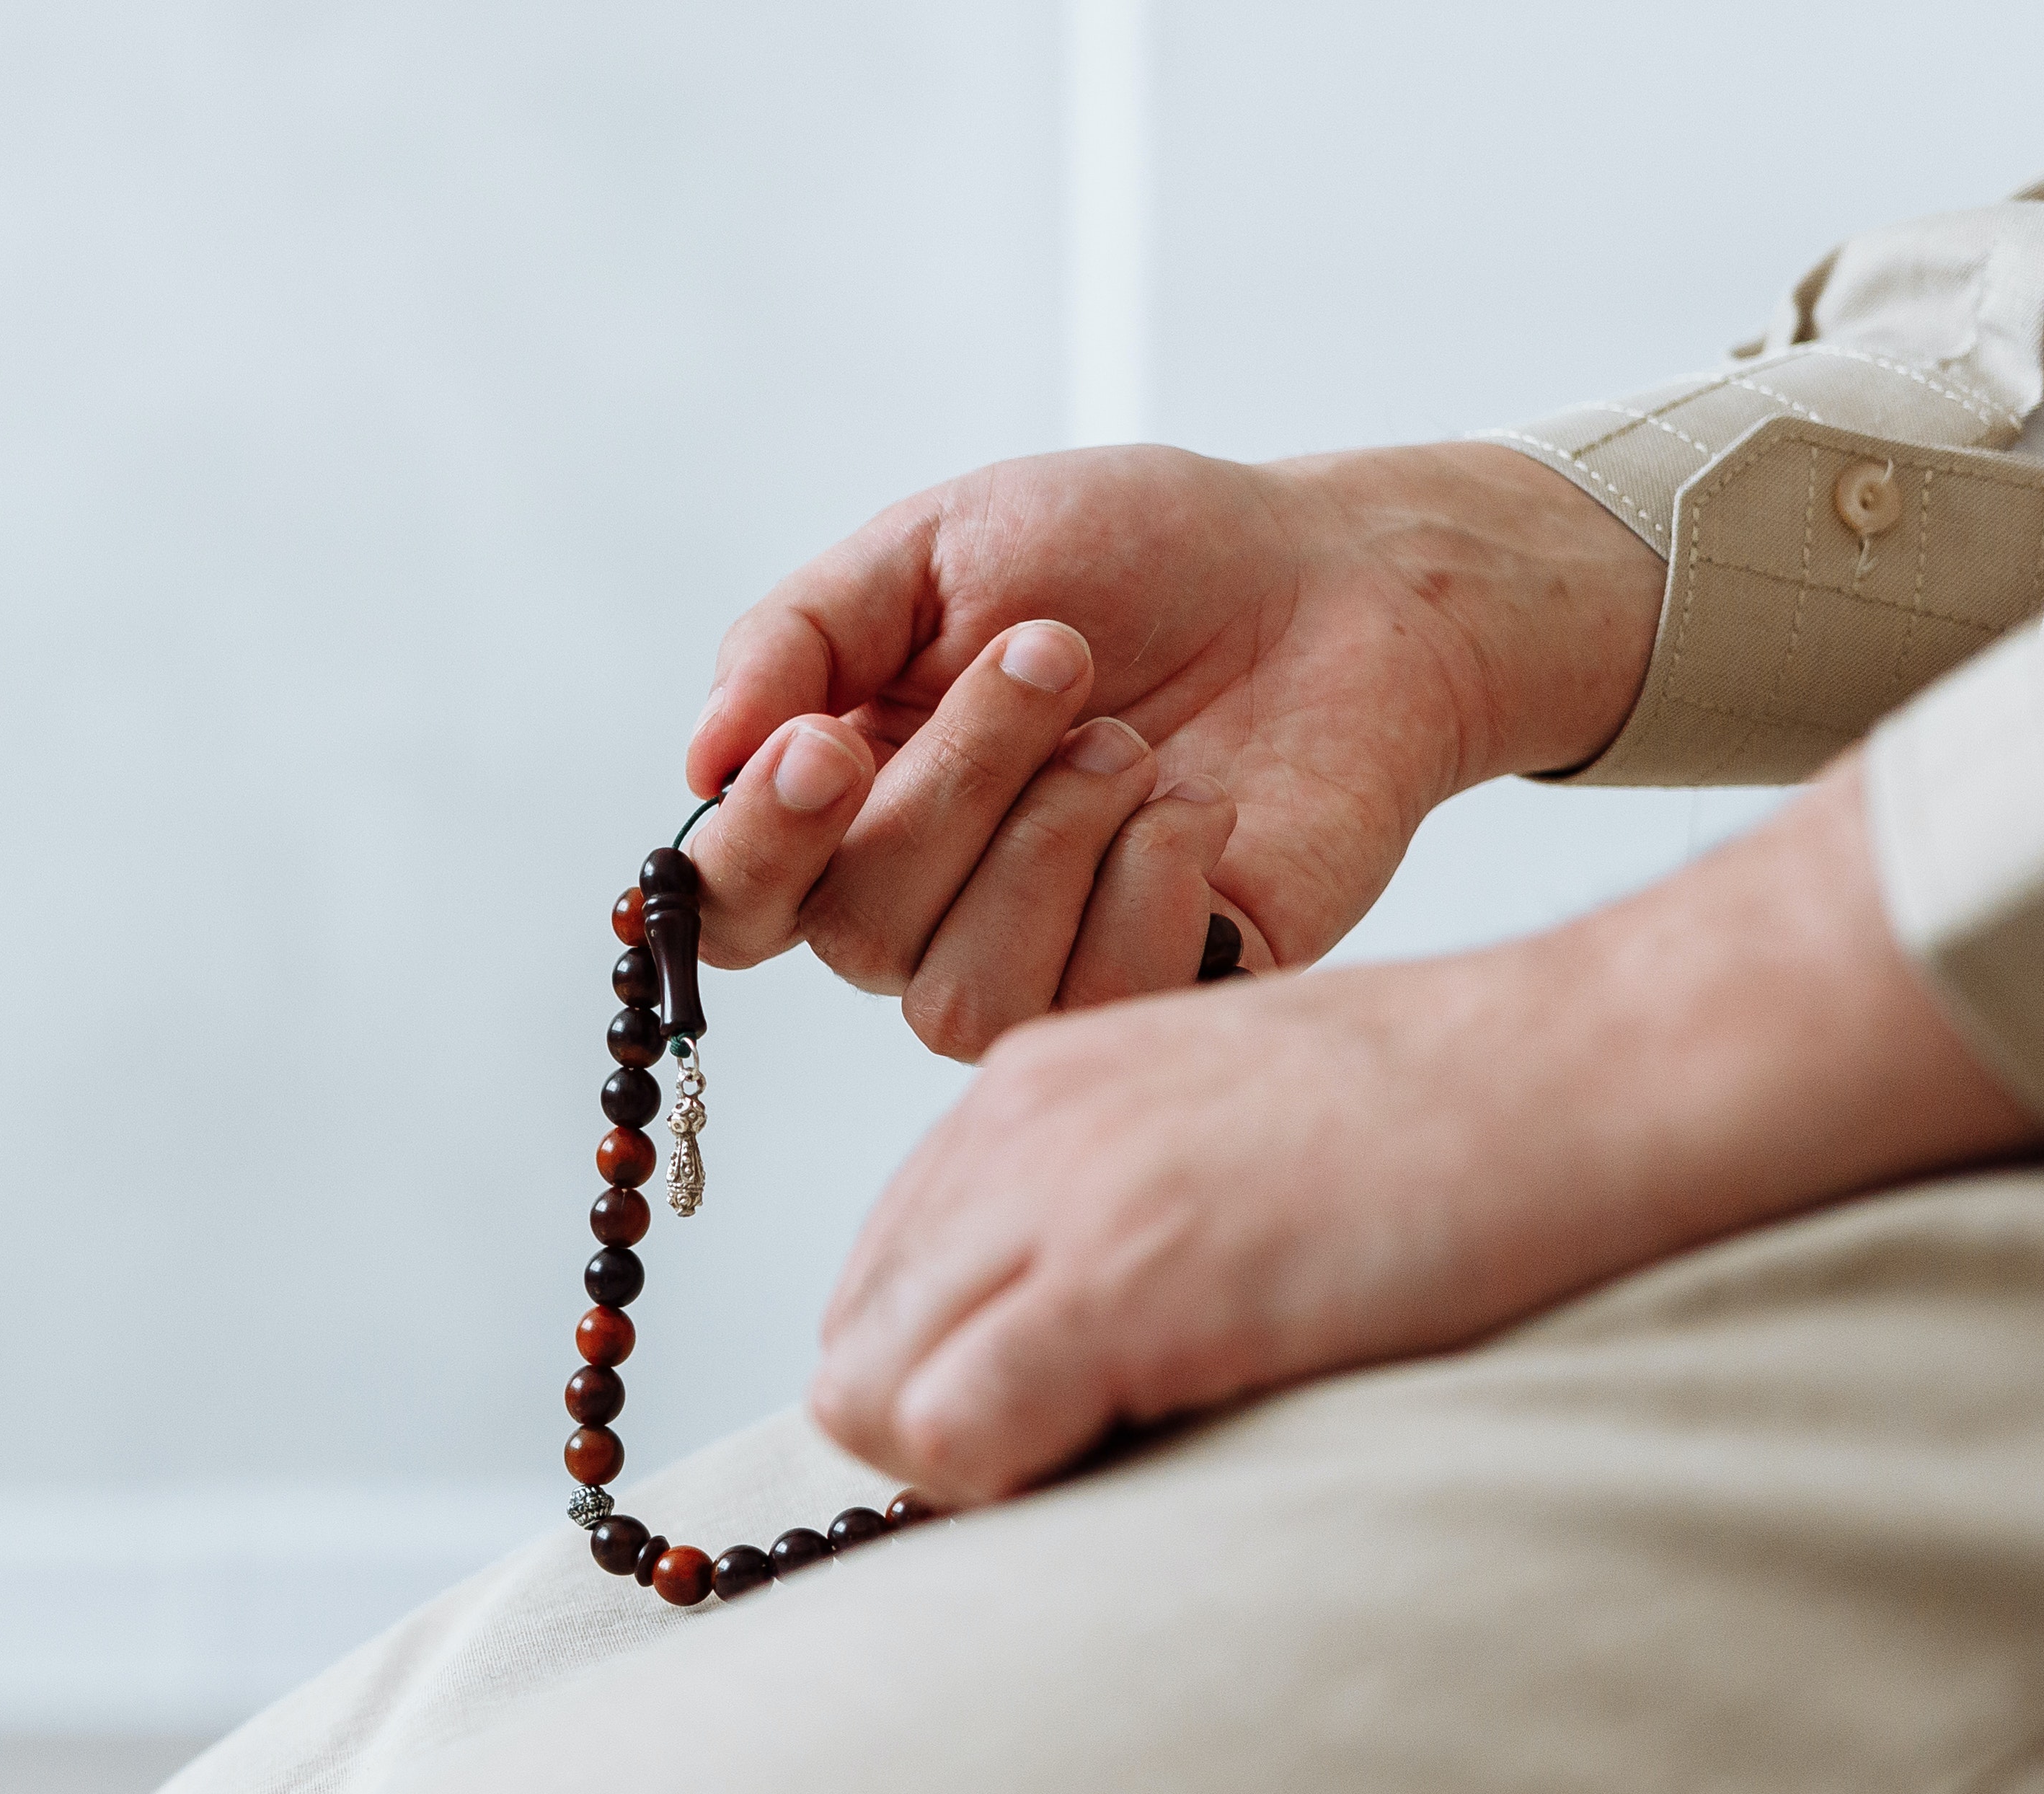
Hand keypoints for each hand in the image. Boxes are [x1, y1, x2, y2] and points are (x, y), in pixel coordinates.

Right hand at [679, 442, 1665, 1056]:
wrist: (1341, 579)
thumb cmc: (1138, 556)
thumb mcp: (941, 542)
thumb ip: (799, 635)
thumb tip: (702, 756)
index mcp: (842, 807)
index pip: (729, 902)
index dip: (758, 849)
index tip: (825, 746)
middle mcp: (918, 911)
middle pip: (853, 932)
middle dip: (959, 778)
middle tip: (1060, 652)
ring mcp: (1033, 966)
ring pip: (959, 994)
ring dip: (1053, 836)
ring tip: (1130, 737)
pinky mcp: (1153, 1000)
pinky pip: (1095, 1000)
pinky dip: (1151, 876)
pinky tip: (1198, 804)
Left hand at [806, 765, 2043, 1500]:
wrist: (1614, 1066)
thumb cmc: (1468, 1132)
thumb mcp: (1233, 1144)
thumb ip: (1114, 1228)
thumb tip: (1041, 1375)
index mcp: (1032, 1091)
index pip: (884, 1285)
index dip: (951, 1383)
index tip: (1067, 1423)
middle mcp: (1012, 1129)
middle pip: (856, 1352)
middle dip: (945, 1442)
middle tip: (1096, 1462)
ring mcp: (1058, 1198)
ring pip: (873, 1402)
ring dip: (978, 1471)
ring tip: (1134, 1456)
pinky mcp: (1119, 1278)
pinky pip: (951, 1435)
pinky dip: (1013, 1486)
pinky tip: (1143, 1457)